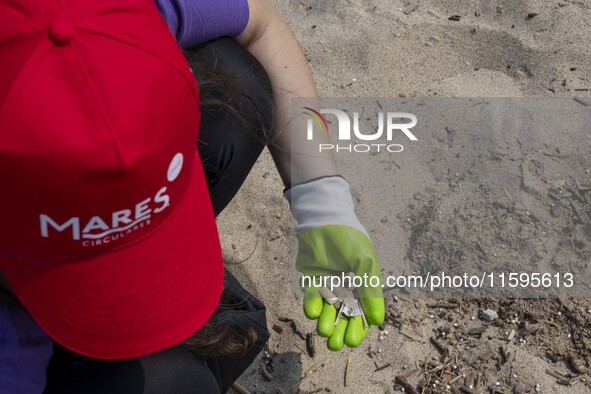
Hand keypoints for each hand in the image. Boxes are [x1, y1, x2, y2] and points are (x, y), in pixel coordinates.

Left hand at [285, 177, 384, 350]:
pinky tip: (313, 313)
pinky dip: (311, 305)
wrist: (324, 218)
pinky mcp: (310, 276)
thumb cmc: (349, 238)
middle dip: (339, 330)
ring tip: (324, 331)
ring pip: (326, 308)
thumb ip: (370, 292)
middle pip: (343, 314)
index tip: (352, 341)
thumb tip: (377, 322)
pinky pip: (311, 295)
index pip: (361, 311)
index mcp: (362, 282)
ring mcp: (326, 281)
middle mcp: (345, 285)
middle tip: (336, 345)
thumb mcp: (365, 264)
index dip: (357, 328)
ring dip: (325, 321)